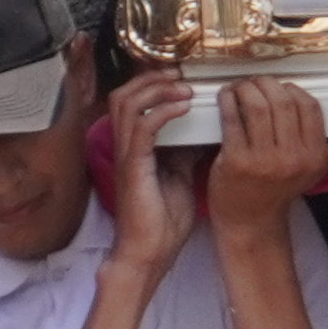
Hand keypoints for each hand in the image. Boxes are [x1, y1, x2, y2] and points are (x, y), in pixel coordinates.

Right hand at [102, 66, 207, 277]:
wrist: (150, 253)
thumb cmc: (163, 222)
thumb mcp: (179, 176)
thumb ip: (184, 152)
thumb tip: (203, 131)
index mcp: (136, 148)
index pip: (133, 102)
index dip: (152, 83)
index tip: (181, 76)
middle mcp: (126, 147)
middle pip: (124, 95)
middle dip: (151, 78)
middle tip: (179, 74)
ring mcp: (127, 156)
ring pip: (128, 104)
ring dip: (157, 89)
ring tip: (183, 87)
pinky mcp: (134, 167)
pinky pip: (142, 128)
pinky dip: (162, 111)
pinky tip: (183, 107)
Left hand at [205, 75, 327, 219]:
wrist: (252, 222)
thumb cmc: (280, 191)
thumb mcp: (316, 171)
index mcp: (315, 156)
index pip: (309, 107)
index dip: (293, 90)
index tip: (280, 89)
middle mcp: (292, 158)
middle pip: (282, 101)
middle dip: (266, 84)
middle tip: (256, 83)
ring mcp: (263, 160)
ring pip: (257, 106)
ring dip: (245, 89)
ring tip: (240, 88)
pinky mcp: (237, 161)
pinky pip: (232, 119)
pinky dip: (227, 101)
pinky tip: (226, 97)